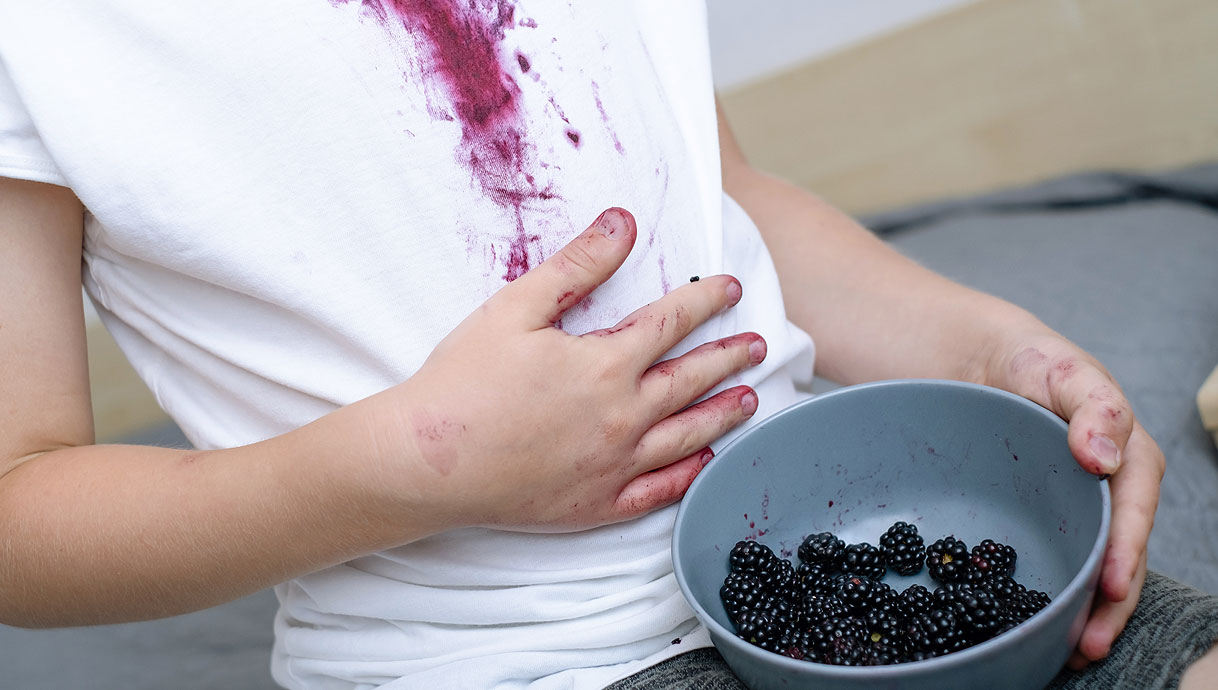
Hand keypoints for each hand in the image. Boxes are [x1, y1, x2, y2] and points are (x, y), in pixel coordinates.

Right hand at [363, 208, 764, 532]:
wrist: (426, 462)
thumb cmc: (463, 381)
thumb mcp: (517, 307)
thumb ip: (577, 264)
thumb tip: (624, 223)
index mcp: (606, 365)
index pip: (670, 323)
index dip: (704, 301)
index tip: (729, 287)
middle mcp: (622, 417)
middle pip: (691, 381)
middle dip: (728, 358)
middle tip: (757, 344)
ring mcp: (613, 466)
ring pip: (686, 437)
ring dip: (722, 415)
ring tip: (749, 401)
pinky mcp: (596, 505)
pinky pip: (657, 493)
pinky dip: (687, 478)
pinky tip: (704, 465)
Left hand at [984, 331, 1163, 666]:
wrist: (981, 361)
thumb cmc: (1031, 361)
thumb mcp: (1062, 369)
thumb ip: (1091, 406)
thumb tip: (1105, 457)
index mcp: (1125, 455)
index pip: (1133, 509)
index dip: (1126, 550)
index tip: (1111, 586)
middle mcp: (1106, 491)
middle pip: (1118, 554)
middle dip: (1110, 604)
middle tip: (1089, 644)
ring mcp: (1073, 509)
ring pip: (1090, 567)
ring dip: (1086, 613)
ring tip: (1072, 652)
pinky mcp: (1041, 520)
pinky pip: (1052, 560)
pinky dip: (1050, 595)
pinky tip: (1037, 625)